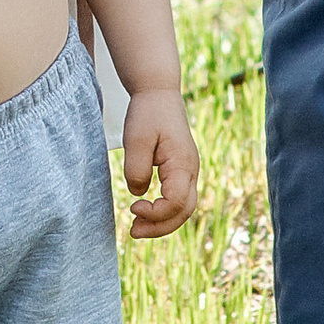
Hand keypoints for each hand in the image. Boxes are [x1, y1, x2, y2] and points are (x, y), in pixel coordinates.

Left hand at [120, 87, 199, 235]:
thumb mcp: (136, 139)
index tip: (132, 207)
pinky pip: (178, 198)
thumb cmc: (147, 112)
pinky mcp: (180, 170)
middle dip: (160, 227)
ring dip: (162, 222)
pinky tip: (144, 211)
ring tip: (136, 226)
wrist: (158, 92)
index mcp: (183, 163)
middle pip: (184, 212)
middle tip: (133, 232)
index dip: (155, 214)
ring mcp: (188, 171)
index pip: (177, 203)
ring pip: (183, 208)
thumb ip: (136, 169)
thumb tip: (138, 194)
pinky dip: (163, 211)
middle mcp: (191, 170)